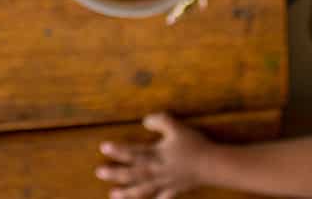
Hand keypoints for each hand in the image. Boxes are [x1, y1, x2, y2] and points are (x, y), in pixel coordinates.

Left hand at [96, 111, 216, 198]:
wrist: (212, 165)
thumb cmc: (194, 144)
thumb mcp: (176, 127)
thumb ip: (159, 121)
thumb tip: (144, 121)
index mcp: (156, 154)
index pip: (133, 152)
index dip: (118, 150)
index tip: (103, 148)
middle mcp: (157, 171)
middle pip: (133, 173)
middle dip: (115, 173)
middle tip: (99, 173)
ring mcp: (165, 183)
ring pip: (142, 189)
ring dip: (127, 193)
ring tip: (112, 195)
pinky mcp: (174, 190)